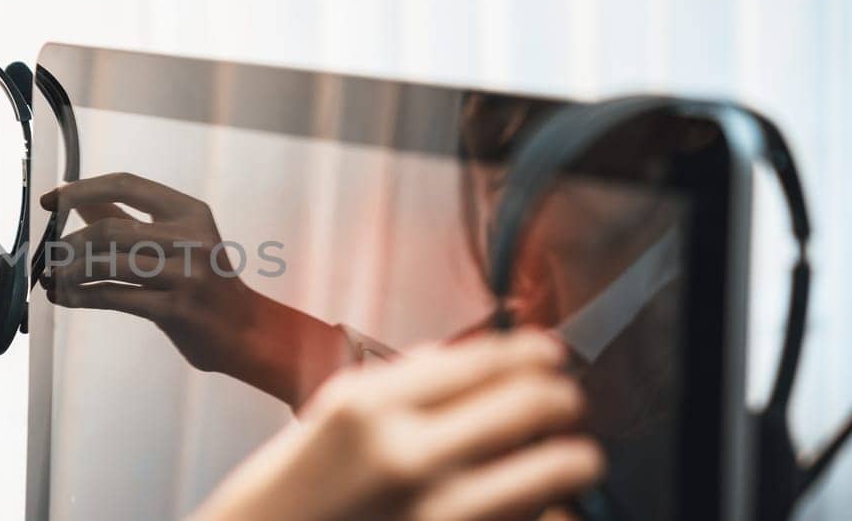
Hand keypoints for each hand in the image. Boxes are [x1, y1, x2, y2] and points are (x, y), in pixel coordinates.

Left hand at [40, 172, 349, 404]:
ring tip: (51, 278)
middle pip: (110, 228)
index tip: (51, 200)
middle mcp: (191, 237)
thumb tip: (78, 198)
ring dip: (69, 271)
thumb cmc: (203, 282)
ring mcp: (186, 275)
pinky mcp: (176, 310)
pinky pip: (114, 297)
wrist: (245, 331)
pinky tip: (63, 297)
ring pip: (108, 264)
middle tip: (50, 255)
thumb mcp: (177, 239)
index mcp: (189, 211)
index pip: (125, 184)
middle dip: (70, 242)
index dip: (81, 189)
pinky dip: (80, 296)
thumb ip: (129, 217)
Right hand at [192, 330, 601, 520]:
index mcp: (369, 409)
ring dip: (565, 462)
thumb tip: (478, 356)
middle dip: (562, 399)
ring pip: (560, 470)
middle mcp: (408, 459)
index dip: (536, 353)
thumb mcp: (330, 417)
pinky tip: (525, 512)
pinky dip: (545, 516)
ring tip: (554, 463)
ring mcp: (439, 516)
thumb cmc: (292, 493)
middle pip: (540, 405)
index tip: (550, 355)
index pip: (488, 359)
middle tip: (560, 405)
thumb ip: (404, 382)